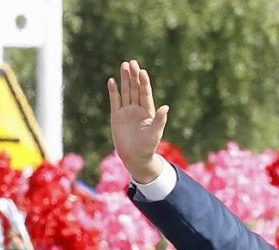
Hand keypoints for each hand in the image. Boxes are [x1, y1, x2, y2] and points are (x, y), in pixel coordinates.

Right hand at [107, 59, 168, 183]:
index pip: (145, 93)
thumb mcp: (155, 133)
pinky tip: (112, 81)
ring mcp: (126, 111)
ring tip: (124, 66)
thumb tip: (166, 107)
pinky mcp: (116, 116)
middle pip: (135, 89)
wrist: (134, 157)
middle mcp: (137, 109)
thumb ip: (160, 120)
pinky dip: (113, 91)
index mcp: (148, 111)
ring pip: (125, 92)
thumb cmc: (148, 146)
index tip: (142, 72)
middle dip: (134, 76)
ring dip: (125, 79)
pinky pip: (115, 101)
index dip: (144, 83)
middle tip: (132, 62)